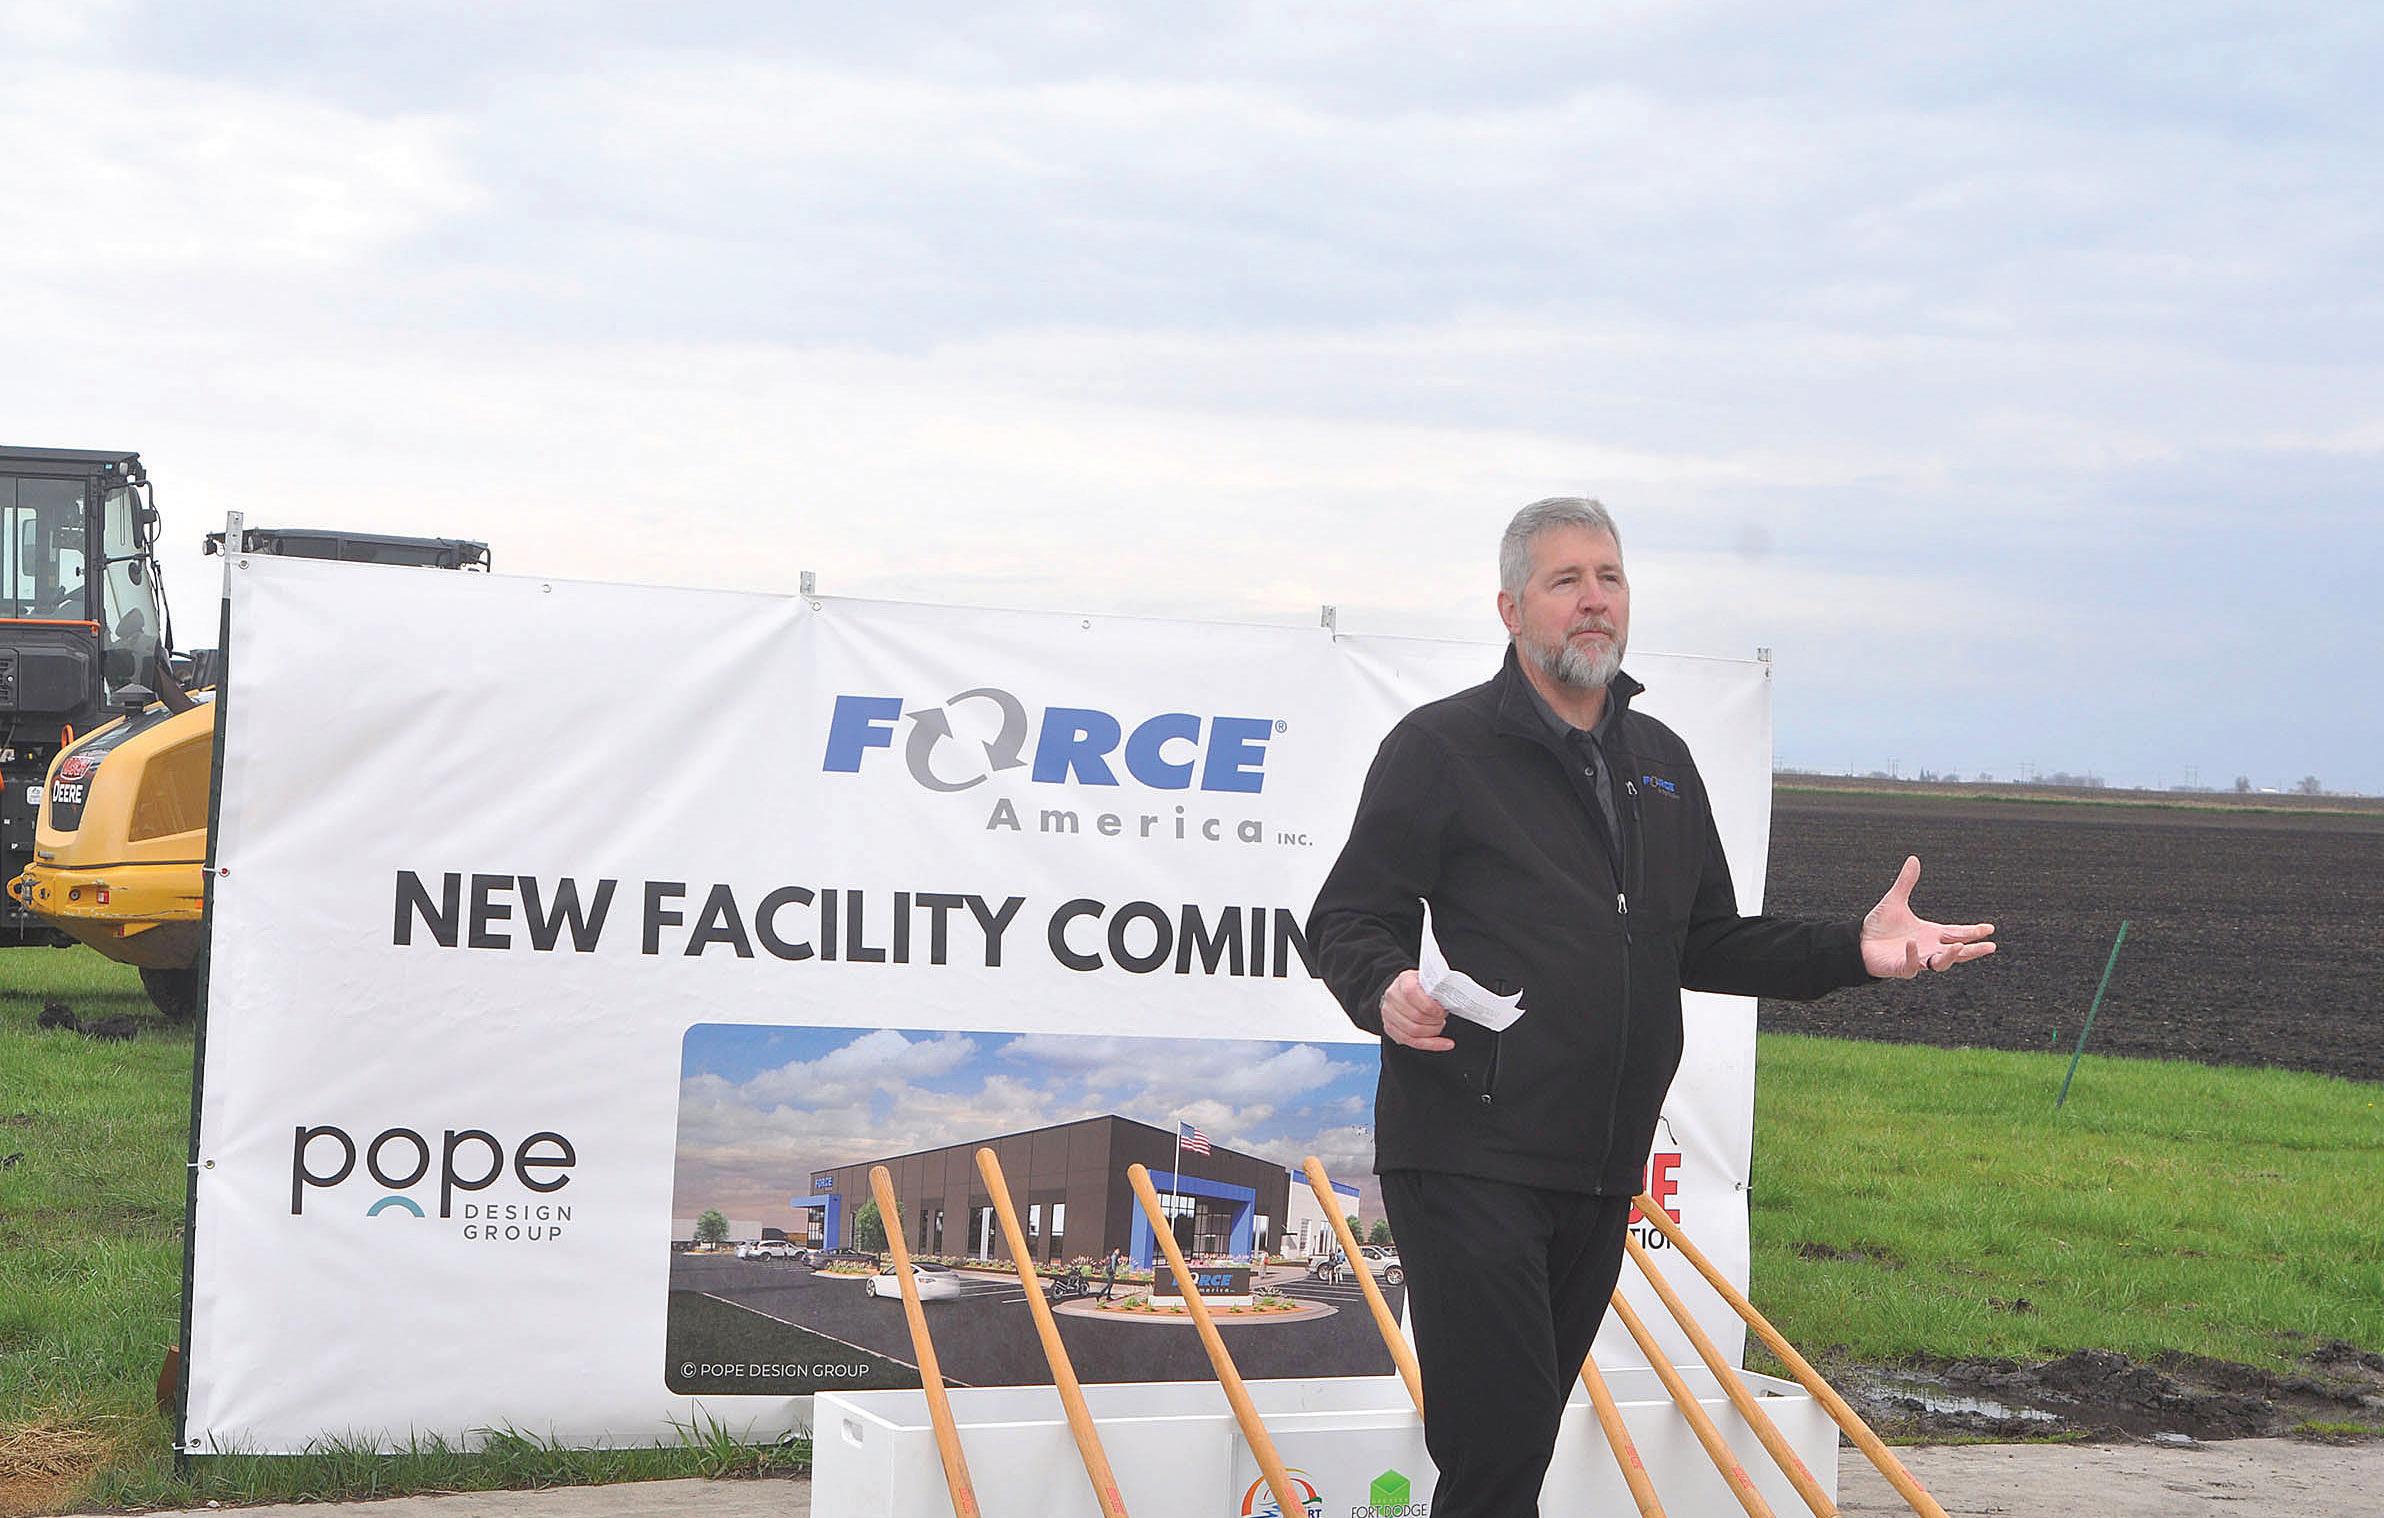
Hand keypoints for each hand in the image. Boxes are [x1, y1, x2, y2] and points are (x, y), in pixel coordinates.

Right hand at [1381, 969, 1453, 1050]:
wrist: (1404, 991)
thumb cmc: (1421, 987)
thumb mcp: (1429, 980)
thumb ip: (1438, 987)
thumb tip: (1449, 1000)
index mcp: (1404, 980)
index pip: (1412, 993)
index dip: (1430, 1005)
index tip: (1441, 1010)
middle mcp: (1393, 996)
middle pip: (1415, 1016)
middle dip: (1434, 1021)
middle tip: (1442, 1018)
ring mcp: (1388, 1013)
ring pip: (1414, 1032)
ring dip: (1433, 1032)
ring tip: (1440, 1025)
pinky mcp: (1390, 1028)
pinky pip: (1412, 1042)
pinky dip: (1431, 1045)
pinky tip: (1444, 1044)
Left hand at [1861, 856, 1996, 978]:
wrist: (1859, 943)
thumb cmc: (1880, 926)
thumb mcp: (1895, 901)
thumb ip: (1906, 882)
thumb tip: (1913, 858)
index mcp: (1931, 934)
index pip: (1957, 933)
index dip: (1973, 932)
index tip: (1990, 928)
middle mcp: (1928, 949)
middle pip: (1957, 952)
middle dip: (1973, 950)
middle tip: (1991, 946)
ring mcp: (1916, 960)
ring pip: (1940, 964)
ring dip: (1950, 956)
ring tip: (1960, 946)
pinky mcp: (1901, 968)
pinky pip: (1911, 965)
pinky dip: (1912, 956)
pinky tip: (1912, 942)